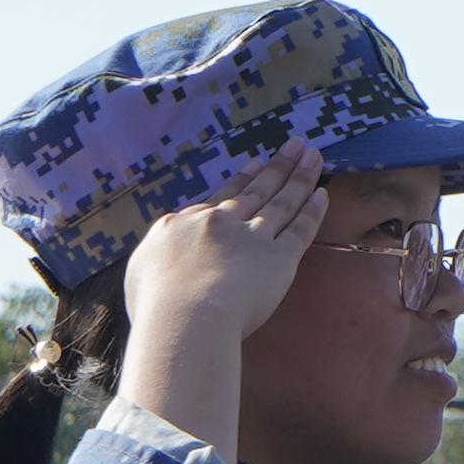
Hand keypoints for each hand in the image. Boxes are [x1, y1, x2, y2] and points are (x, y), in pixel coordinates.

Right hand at [128, 139, 328, 349]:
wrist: (185, 319)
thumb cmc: (155, 308)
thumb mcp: (141, 272)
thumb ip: (155, 258)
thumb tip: (160, 259)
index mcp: (185, 225)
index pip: (220, 198)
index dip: (243, 179)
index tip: (258, 162)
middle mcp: (220, 224)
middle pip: (256, 190)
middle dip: (278, 166)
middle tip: (297, 145)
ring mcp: (251, 238)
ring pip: (281, 202)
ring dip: (300, 177)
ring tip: (314, 156)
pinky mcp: (278, 259)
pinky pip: (299, 230)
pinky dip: (312, 211)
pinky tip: (322, 194)